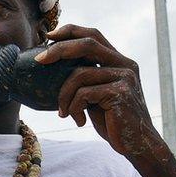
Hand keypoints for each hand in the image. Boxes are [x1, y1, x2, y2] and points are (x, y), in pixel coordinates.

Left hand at [35, 25, 165, 160]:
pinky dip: (74, 108)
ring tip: (64, 112)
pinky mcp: (120, 93)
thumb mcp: (97, 95)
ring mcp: (124, 77)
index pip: (93, 35)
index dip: (70, 31)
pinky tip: (79, 121)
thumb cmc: (113, 121)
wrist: (137, 144)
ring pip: (79, 74)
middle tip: (39, 60)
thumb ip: (86, 79)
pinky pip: (83, 94)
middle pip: (87, 45)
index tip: (49, 36)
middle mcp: (125, 64)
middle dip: (58, 50)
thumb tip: (53, 67)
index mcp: (119, 61)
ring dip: (64, 96)